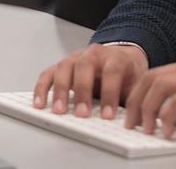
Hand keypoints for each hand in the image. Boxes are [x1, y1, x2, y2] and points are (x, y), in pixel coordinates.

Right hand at [33, 43, 147, 119]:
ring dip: (60, 90)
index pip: (112, 71)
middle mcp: (93, 54)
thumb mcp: (135, 84)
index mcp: (115, 57)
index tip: (107, 116)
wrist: (121, 56)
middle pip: (84, 67)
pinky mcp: (62, 65)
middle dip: (82, 92)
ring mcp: (75, 58)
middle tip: (82, 114)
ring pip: (64, 68)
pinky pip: (48, 73)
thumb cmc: (126, 73)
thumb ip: (132, 99)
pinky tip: (40, 104)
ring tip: (59, 111)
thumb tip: (133, 120)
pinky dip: (42, 88)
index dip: (110, 93)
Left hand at [124, 53, 175, 137]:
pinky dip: (169, 117)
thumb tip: (171, 120)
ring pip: (162, 85)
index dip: (140, 93)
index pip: (158, 73)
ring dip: (148, 109)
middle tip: (131, 124)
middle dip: (136, 101)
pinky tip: (168, 132)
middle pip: (154, 76)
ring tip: (146, 130)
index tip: (132, 114)